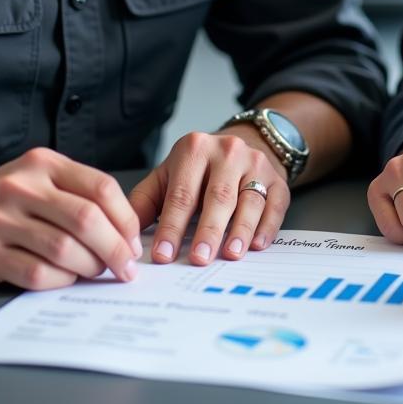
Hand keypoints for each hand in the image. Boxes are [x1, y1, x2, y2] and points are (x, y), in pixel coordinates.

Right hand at [0, 147, 142, 288]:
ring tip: (96, 272)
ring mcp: (1, 220)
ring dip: (90, 266)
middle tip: (126, 267)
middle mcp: (22, 187)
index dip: (125, 218)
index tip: (134, 241)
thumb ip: (75, 193)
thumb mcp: (35, 178)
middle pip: (87, 219)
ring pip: (65, 248)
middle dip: (115, 248)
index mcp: (43, 164)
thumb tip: (124, 229)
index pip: (100, 187)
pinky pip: (37, 273)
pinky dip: (60, 280)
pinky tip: (65, 278)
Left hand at [129, 129, 288, 265]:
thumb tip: (125, 236)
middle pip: (217, 196)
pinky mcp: (278, 179)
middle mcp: (227, 152)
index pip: (181, 193)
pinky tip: (257, 244)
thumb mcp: (168, 176)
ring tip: (230, 254)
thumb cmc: (198, 170)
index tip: (163, 255)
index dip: (172, 226)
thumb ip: (145, 202)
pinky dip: (267, 226)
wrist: (242, 145)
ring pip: (249, 200)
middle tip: (199, 259)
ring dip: (240, 230)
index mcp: (194, 149)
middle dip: (207, 230)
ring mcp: (256, 163)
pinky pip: (275, 204)